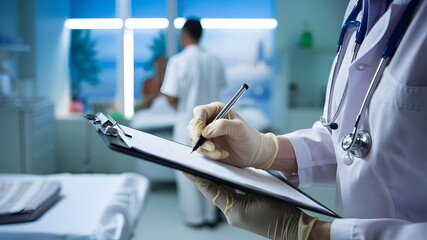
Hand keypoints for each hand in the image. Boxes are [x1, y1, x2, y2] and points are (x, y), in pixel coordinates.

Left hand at [184, 173, 317, 239]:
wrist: (293, 227)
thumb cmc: (276, 214)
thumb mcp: (256, 197)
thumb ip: (237, 188)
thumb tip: (223, 178)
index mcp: (231, 210)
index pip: (209, 189)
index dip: (197, 178)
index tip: (186, 167)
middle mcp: (231, 212)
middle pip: (213, 190)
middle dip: (204, 176)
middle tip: (193, 162)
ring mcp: (237, 212)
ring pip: (221, 191)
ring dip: (214, 179)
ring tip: (205, 164)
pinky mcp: (245, 209)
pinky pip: (231, 194)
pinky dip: (226, 184)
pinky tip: (223, 173)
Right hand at [187, 102, 278, 168]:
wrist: (254, 153)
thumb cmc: (249, 136)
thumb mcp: (239, 128)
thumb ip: (223, 126)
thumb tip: (205, 132)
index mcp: (216, 110)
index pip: (199, 112)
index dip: (197, 122)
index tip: (201, 134)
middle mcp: (209, 120)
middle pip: (193, 126)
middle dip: (199, 139)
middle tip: (211, 147)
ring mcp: (206, 134)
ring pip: (194, 139)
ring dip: (206, 149)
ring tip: (220, 152)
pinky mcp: (207, 145)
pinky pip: (200, 150)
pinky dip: (209, 154)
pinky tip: (222, 154)